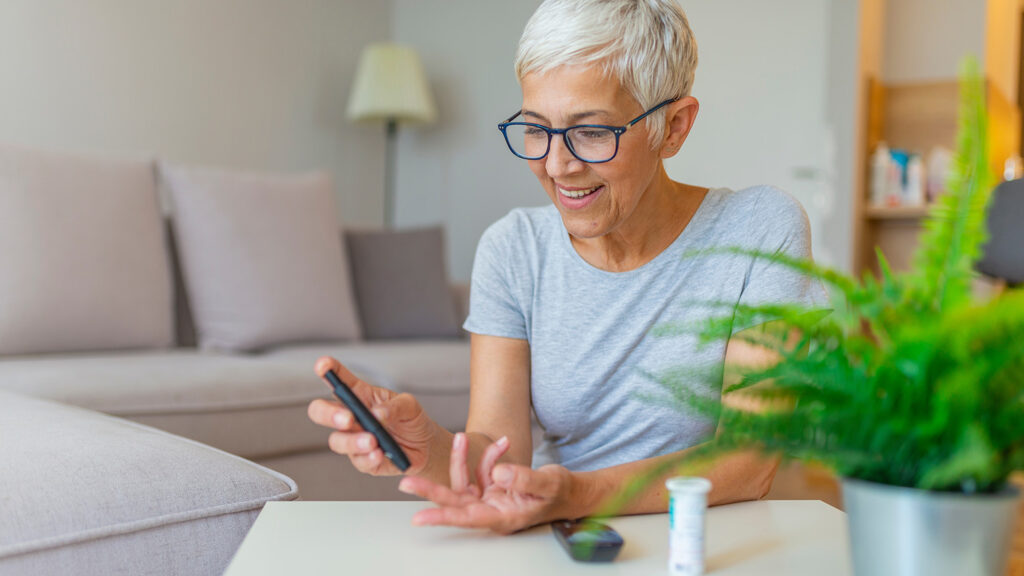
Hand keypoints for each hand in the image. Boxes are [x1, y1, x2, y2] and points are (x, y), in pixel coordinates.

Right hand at [307, 356, 438, 475]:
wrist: (425, 447)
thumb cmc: (411, 420)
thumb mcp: (409, 405)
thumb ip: (395, 406)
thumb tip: (377, 414)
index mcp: (360, 396)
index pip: (339, 380)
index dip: (328, 371)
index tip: (323, 365)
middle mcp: (352, 417)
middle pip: (321, 412)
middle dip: (328, 414)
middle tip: (347, 418)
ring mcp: (354, 439)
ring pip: (337, 440)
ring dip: (353, 441)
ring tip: (373, 441)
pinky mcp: (363, 460)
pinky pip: (357, 460)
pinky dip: (368, 457)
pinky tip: (379, 454)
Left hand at [398, 433, 575, 533]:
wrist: (571, 492)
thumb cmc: (562, 493)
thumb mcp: (548, 484)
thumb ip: (524, 479)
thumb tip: (499, 473)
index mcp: (503, 517)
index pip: (466, 517)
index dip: (442, 516)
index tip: (419, 517)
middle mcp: (492, 510)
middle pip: (455, 500)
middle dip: (431, 488)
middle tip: (406, 482)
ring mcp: (491, 499)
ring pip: (466, 479)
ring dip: (466, 458)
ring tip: (471, 438)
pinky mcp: (493, 487)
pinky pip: (481, 470)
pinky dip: (489, 455)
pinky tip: (502, 444)